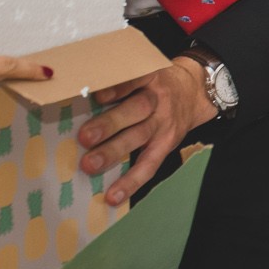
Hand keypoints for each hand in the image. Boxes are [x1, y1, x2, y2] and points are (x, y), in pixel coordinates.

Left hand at [78, 59, 217, 205]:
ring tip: (90, 165)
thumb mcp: (144, 73)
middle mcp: (158, 100)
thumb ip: (118, 83)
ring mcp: (163, 123)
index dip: (117, 88)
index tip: (96, 95)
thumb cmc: (155, 84)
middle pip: (137, 109)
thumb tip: (74, 99)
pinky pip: (149, 164)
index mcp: (149, 78)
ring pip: (140, 136)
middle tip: (85, 137)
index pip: (135, 79)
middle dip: (111, 124)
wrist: (194, 92)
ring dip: (114, 151)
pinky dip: (131, 181)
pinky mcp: (166, 144)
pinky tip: (114, 195)